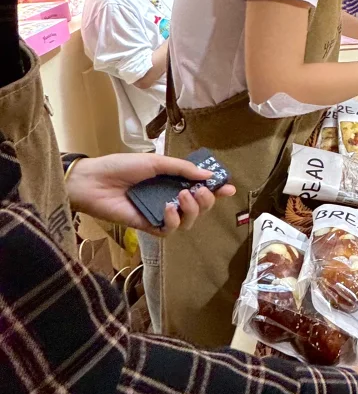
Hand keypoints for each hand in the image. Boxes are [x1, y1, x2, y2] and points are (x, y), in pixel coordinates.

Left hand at [66, 154, 235, 235]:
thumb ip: (182, 169)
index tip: (228, 188)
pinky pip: (169, 231)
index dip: (216, 189)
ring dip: (192, 211)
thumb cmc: (121, 167)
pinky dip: (173, 221)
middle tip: (202, 192)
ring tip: (182, 198)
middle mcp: (169, 198)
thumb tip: (210, 176)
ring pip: (188, 221)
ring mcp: (159, 214)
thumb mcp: (156, 162)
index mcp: (171, 181)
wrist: (94, 182)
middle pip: (198, 207)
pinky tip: (168, 209)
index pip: (199, 187)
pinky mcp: (148, 226)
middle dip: (206, 200)